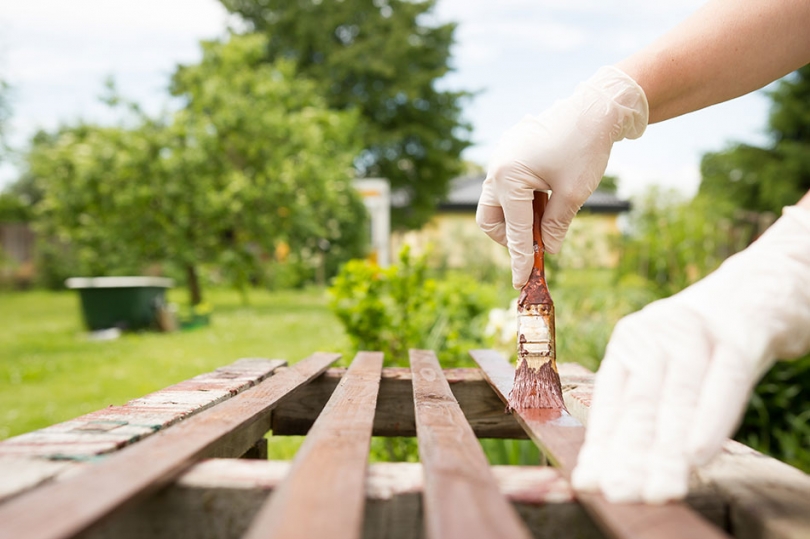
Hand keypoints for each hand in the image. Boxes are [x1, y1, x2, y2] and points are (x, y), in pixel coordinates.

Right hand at [476, 66, 647, 288]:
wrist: (593, 108)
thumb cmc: (585, 148)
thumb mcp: (573, 194)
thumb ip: (555, 226)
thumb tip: (546, 250)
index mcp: (508, 178)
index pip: (514, 230)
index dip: (520, 259)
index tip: (521, 282)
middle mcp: (496, 169)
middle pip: (490, 218)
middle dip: (509, 236)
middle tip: (534, 242)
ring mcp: (500, 159)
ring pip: (497, 202)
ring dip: (517, 217)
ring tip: (548, 213)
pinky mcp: (509, 154)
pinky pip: (506, 185)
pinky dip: (522, 199)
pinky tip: (546, 194)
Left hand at [571, 205, 809, 502]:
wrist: (761, 289)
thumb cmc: (710, 344)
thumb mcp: (670, 368)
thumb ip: (651, 408)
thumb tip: (626, 463)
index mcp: (629, 344)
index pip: (611, 403)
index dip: (602, 446)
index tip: (590, 482)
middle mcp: (653, 334)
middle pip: (640, 405)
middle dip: (630, 456)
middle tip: (620, 494)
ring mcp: (694, 330)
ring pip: (678, 399)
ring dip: (667, 449)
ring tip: (659, 490)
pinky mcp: (739, 334)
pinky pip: (724, 381)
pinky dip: (709, 419)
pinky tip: (696, 454)